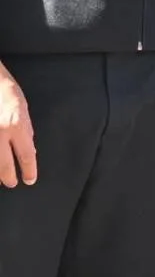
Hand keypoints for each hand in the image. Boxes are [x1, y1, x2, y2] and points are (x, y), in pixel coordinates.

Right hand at [0, 66, 35, 187]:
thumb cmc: (7, 93)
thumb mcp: (23, 111)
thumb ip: (26, 132)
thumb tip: (29, 151)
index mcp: (16, 127)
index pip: (26, 155)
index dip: (29, 171)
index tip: (30, 179)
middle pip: (4, 166)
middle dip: (9, 177)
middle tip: (12, 183)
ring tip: (1, 178)